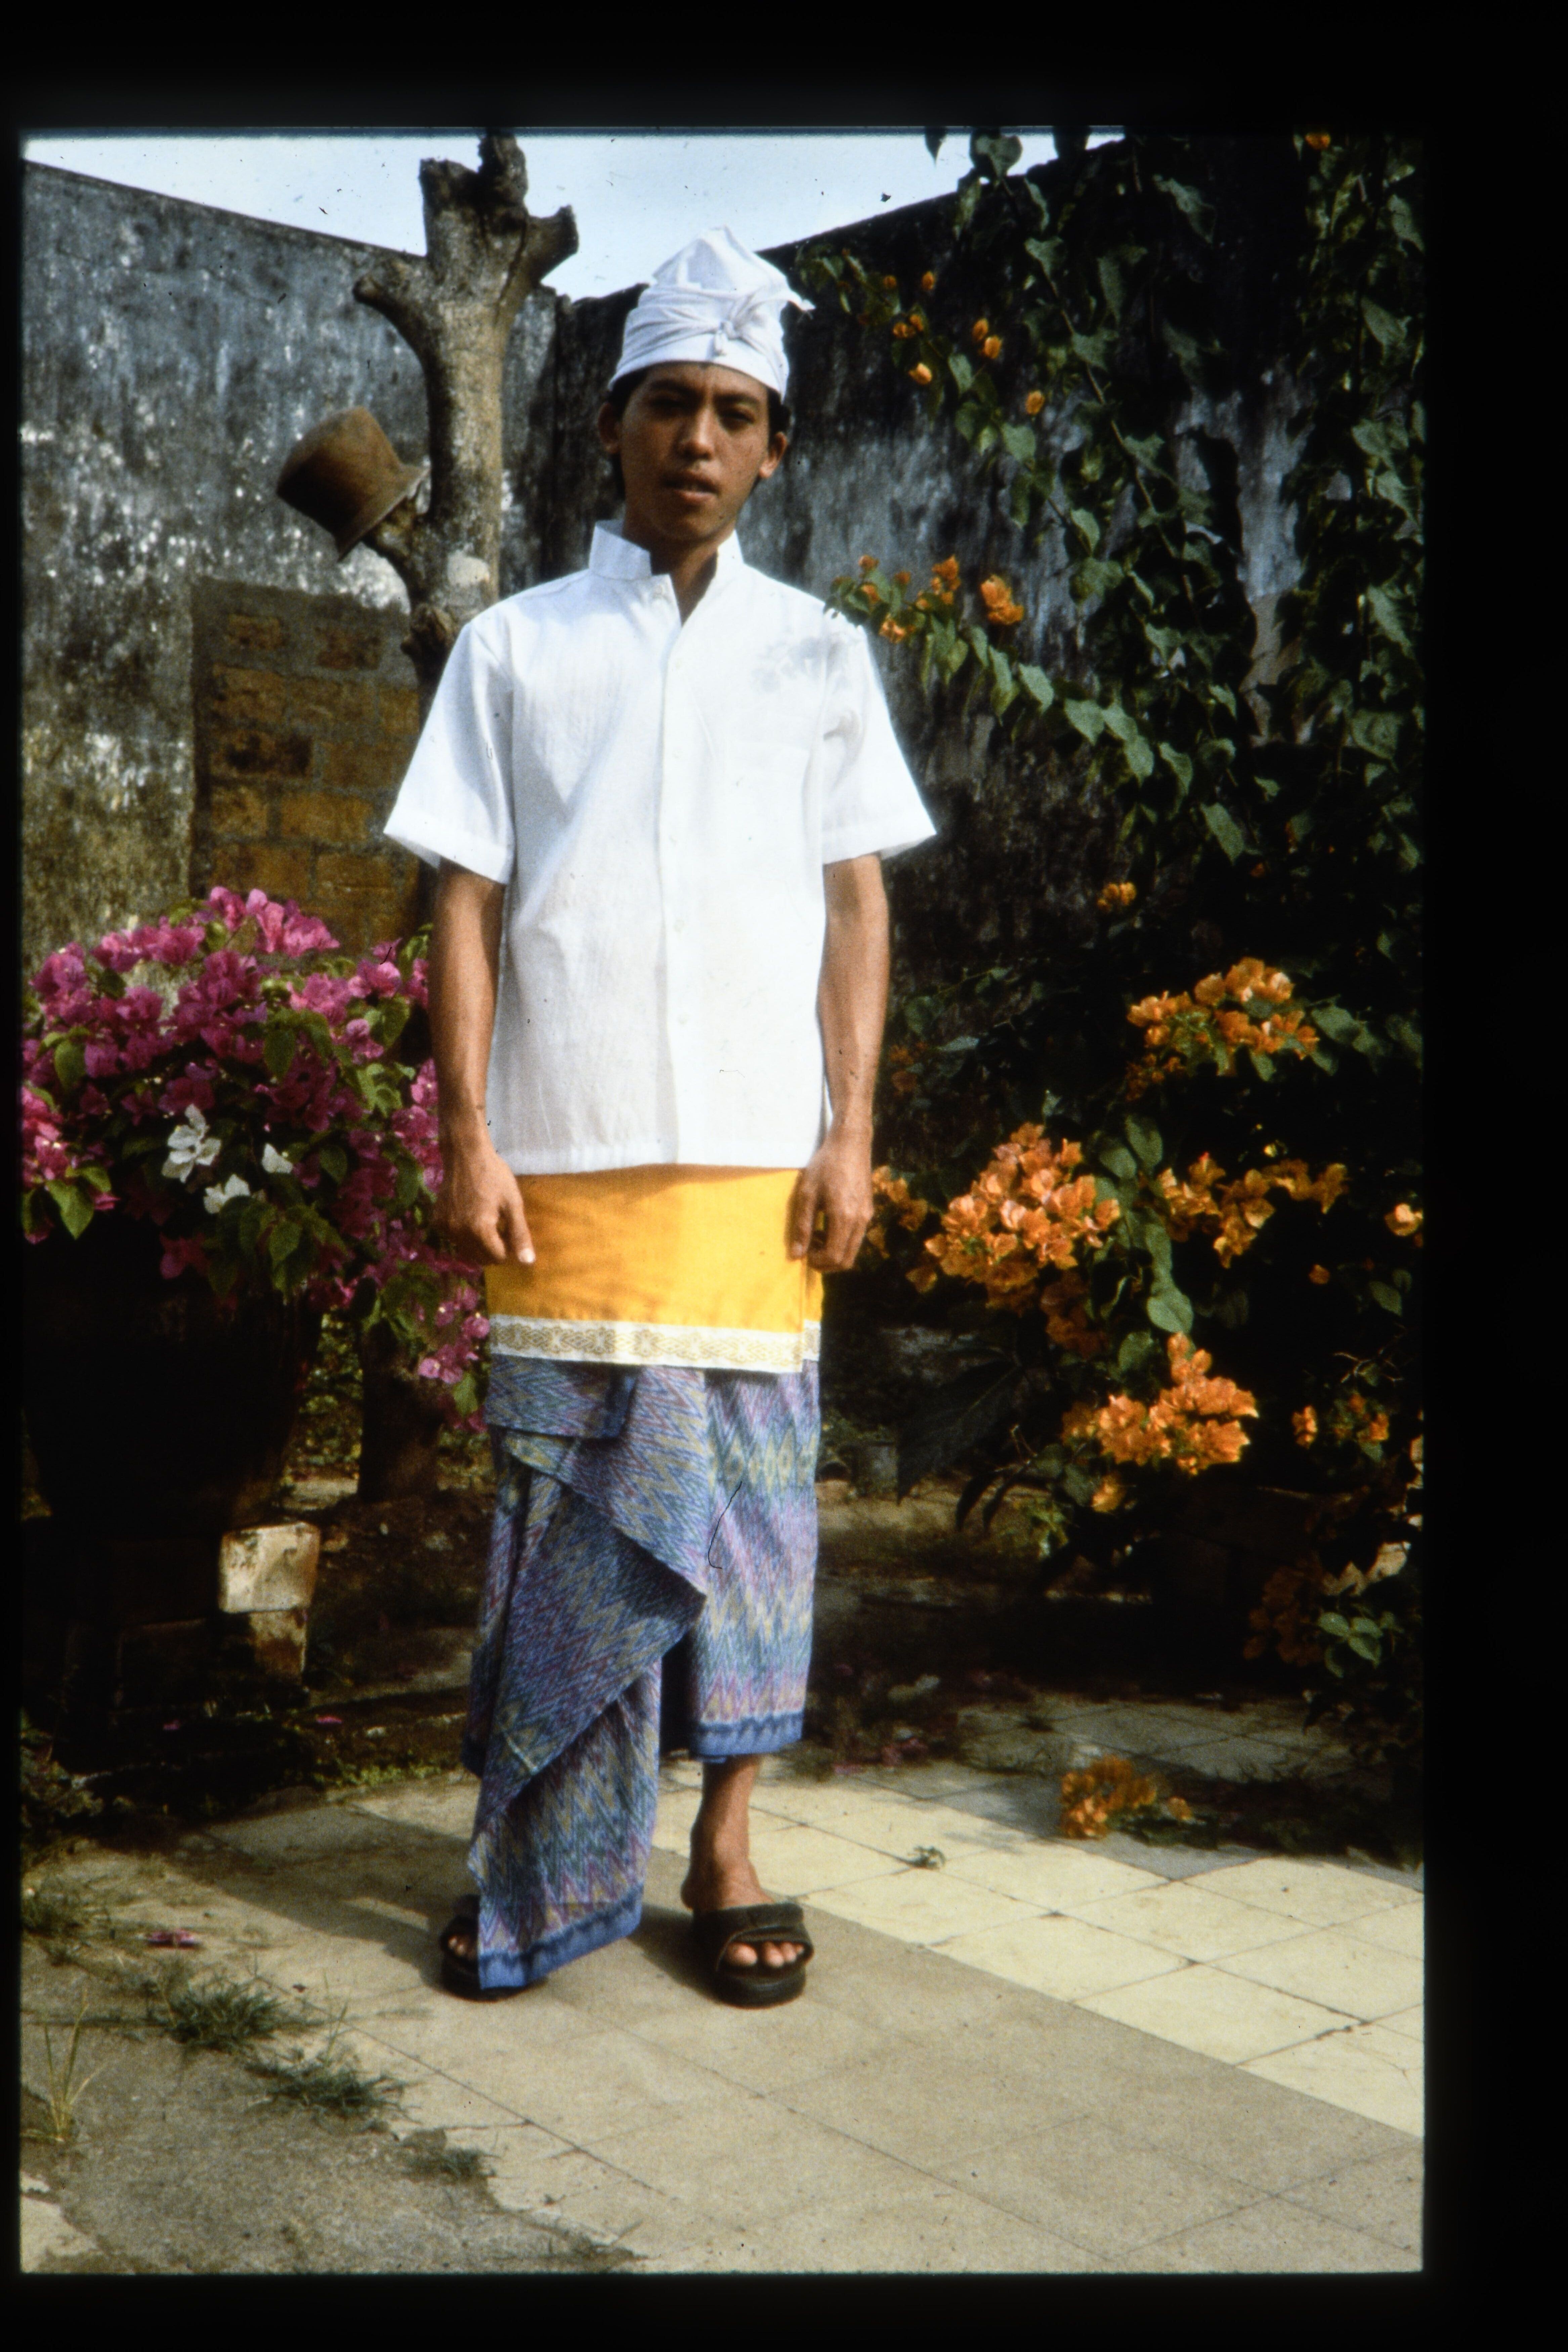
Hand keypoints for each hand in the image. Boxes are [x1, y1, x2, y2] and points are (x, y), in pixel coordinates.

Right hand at [434, 1132, 534, 1266]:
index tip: (509, 1230)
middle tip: (499, 1224)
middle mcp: (459, 1233)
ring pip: (467, 1250)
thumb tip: (527, 1262)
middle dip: (493, 1248)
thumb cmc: (494, 1176)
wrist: (465, 1154)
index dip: (508, 1248)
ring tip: (485, 1218)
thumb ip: (519, 1234)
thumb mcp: (513, 1203)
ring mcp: (445, 1228)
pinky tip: (469, 1214)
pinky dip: (464, 1233)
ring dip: (478, 1243)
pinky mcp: (437, 1221)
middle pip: (481, 1258)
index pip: (497, 1258)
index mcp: (479, 1230)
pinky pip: (454, 1238)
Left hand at [788, 1132, 873, 1271]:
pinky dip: (842, 1241)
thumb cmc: (825, 1165)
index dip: (818, 1262)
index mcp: (844, 1217)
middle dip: (827, 1263)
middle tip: (809, 1252)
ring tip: (817, 1236)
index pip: (834, 1256)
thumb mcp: (807, 1194)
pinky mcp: (868, 1210)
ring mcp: (867, 1216)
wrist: (851, 1144)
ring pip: (853, 1249)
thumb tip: (796, 1254)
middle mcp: (860, 1220)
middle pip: (847, 1259)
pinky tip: (828, 1226)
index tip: (804, 1254)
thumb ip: (802, 1226)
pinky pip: (857, 1236)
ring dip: (835, 1252)